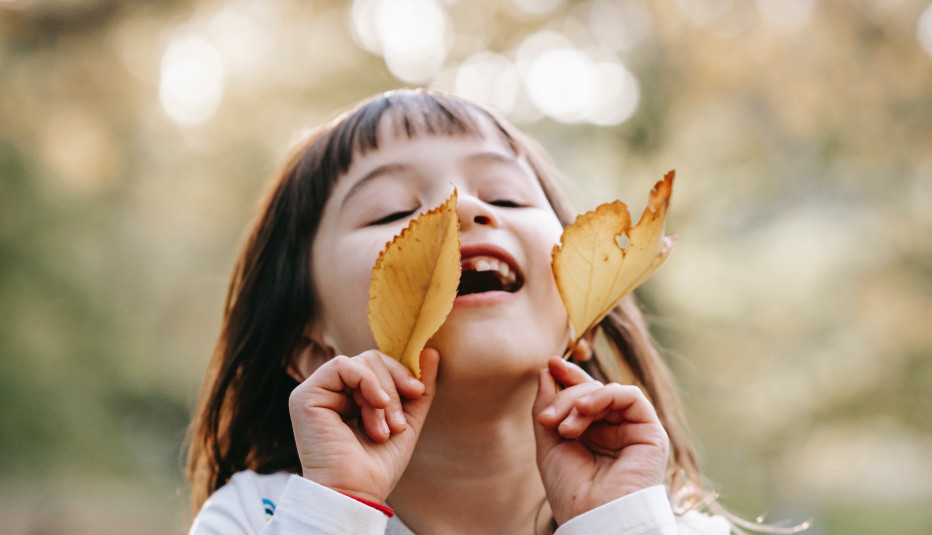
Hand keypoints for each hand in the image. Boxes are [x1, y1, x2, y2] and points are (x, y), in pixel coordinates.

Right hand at [288, 348, 438, 502]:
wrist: (357, 493)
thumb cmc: (378, 465)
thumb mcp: (407, 421)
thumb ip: (419, 388)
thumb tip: (431, 352)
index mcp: (350, 396)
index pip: (378, 365)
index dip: (401, 373)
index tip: (418, 393)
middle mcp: (331, 392)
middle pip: (372, 360)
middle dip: (393, 389)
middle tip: (398, 425)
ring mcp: (317, 392)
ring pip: (362, 363)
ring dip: (382, 396)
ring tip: (384, 430)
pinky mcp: (306, 395)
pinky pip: (342, 365)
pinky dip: (367, 381)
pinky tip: (376, 406)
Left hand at [533, 356, 668, 524]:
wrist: (592, 518)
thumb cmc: (571, 490)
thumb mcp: (549, 442)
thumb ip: (548, 406)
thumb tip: (546, 370)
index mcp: (593, 433)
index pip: (583, 395)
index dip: (568, 377)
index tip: (549, 365)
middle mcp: (615, 430)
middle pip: (591, 391)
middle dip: (566, 397)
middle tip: (547, 419)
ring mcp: (633, 430)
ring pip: (607, 392)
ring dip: (580, 401)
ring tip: (564, 427)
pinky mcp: (650, 433)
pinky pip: (631, 396)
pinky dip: (605, 395)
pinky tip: (584, 409)